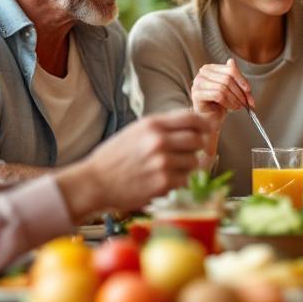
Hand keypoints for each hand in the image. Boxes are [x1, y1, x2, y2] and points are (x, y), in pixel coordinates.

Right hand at [59, 111, 211, 219]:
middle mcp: (160, 140)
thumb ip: (161, 128)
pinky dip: (179, 182)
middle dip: (198, 147)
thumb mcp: (135, 132)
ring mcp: (163, 162)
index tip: (208, 129)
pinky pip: (185, 180)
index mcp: (152, 124)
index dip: (204, 124)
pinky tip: (165, 181)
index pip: (190, 118)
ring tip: (171, 169)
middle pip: (197, 140)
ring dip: (187, 167)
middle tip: (190, 153)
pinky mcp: (163, 183)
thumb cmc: (113, 158)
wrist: (94, 182)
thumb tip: (190, 127)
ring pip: (194, 162)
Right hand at [190, 58, 252, 124]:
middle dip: (240, 92)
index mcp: (211, 68)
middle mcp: (203, 73)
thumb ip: (237, 81)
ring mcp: (198, 83)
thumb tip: (239, 73)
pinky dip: (228, 103)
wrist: (209, 118)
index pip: (230, 69)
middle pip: (227, 79)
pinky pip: (218, 96)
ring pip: (223, 87)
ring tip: (239, 105)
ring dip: (235, 98)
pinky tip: (232, 108)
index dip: (242, 80)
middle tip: (246, 101)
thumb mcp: (231, 89)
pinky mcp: (197, 94)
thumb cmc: (220, 103)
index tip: (248, 90)